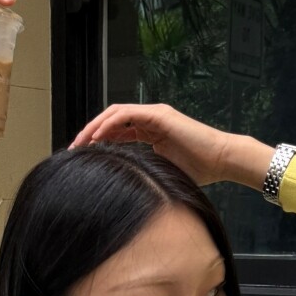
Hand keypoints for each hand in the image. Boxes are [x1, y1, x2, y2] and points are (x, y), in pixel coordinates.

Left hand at [74, 97, 269, 195]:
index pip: (117, 131)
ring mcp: (154, 114)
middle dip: (90, 132)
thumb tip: (126, 182)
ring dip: (95, 126)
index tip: (82, 156)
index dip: (98, 140)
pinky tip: (98, 136)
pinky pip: (127, 115)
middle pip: (112, 119)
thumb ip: (145, 168)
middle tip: (73, 148)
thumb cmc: (199, 168)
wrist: (221, 160)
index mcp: (150, 130)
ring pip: (115, 113)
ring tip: (80, 142)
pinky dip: (110, 123)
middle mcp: (150, 119)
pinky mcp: (159, 115)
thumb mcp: (164, 169)